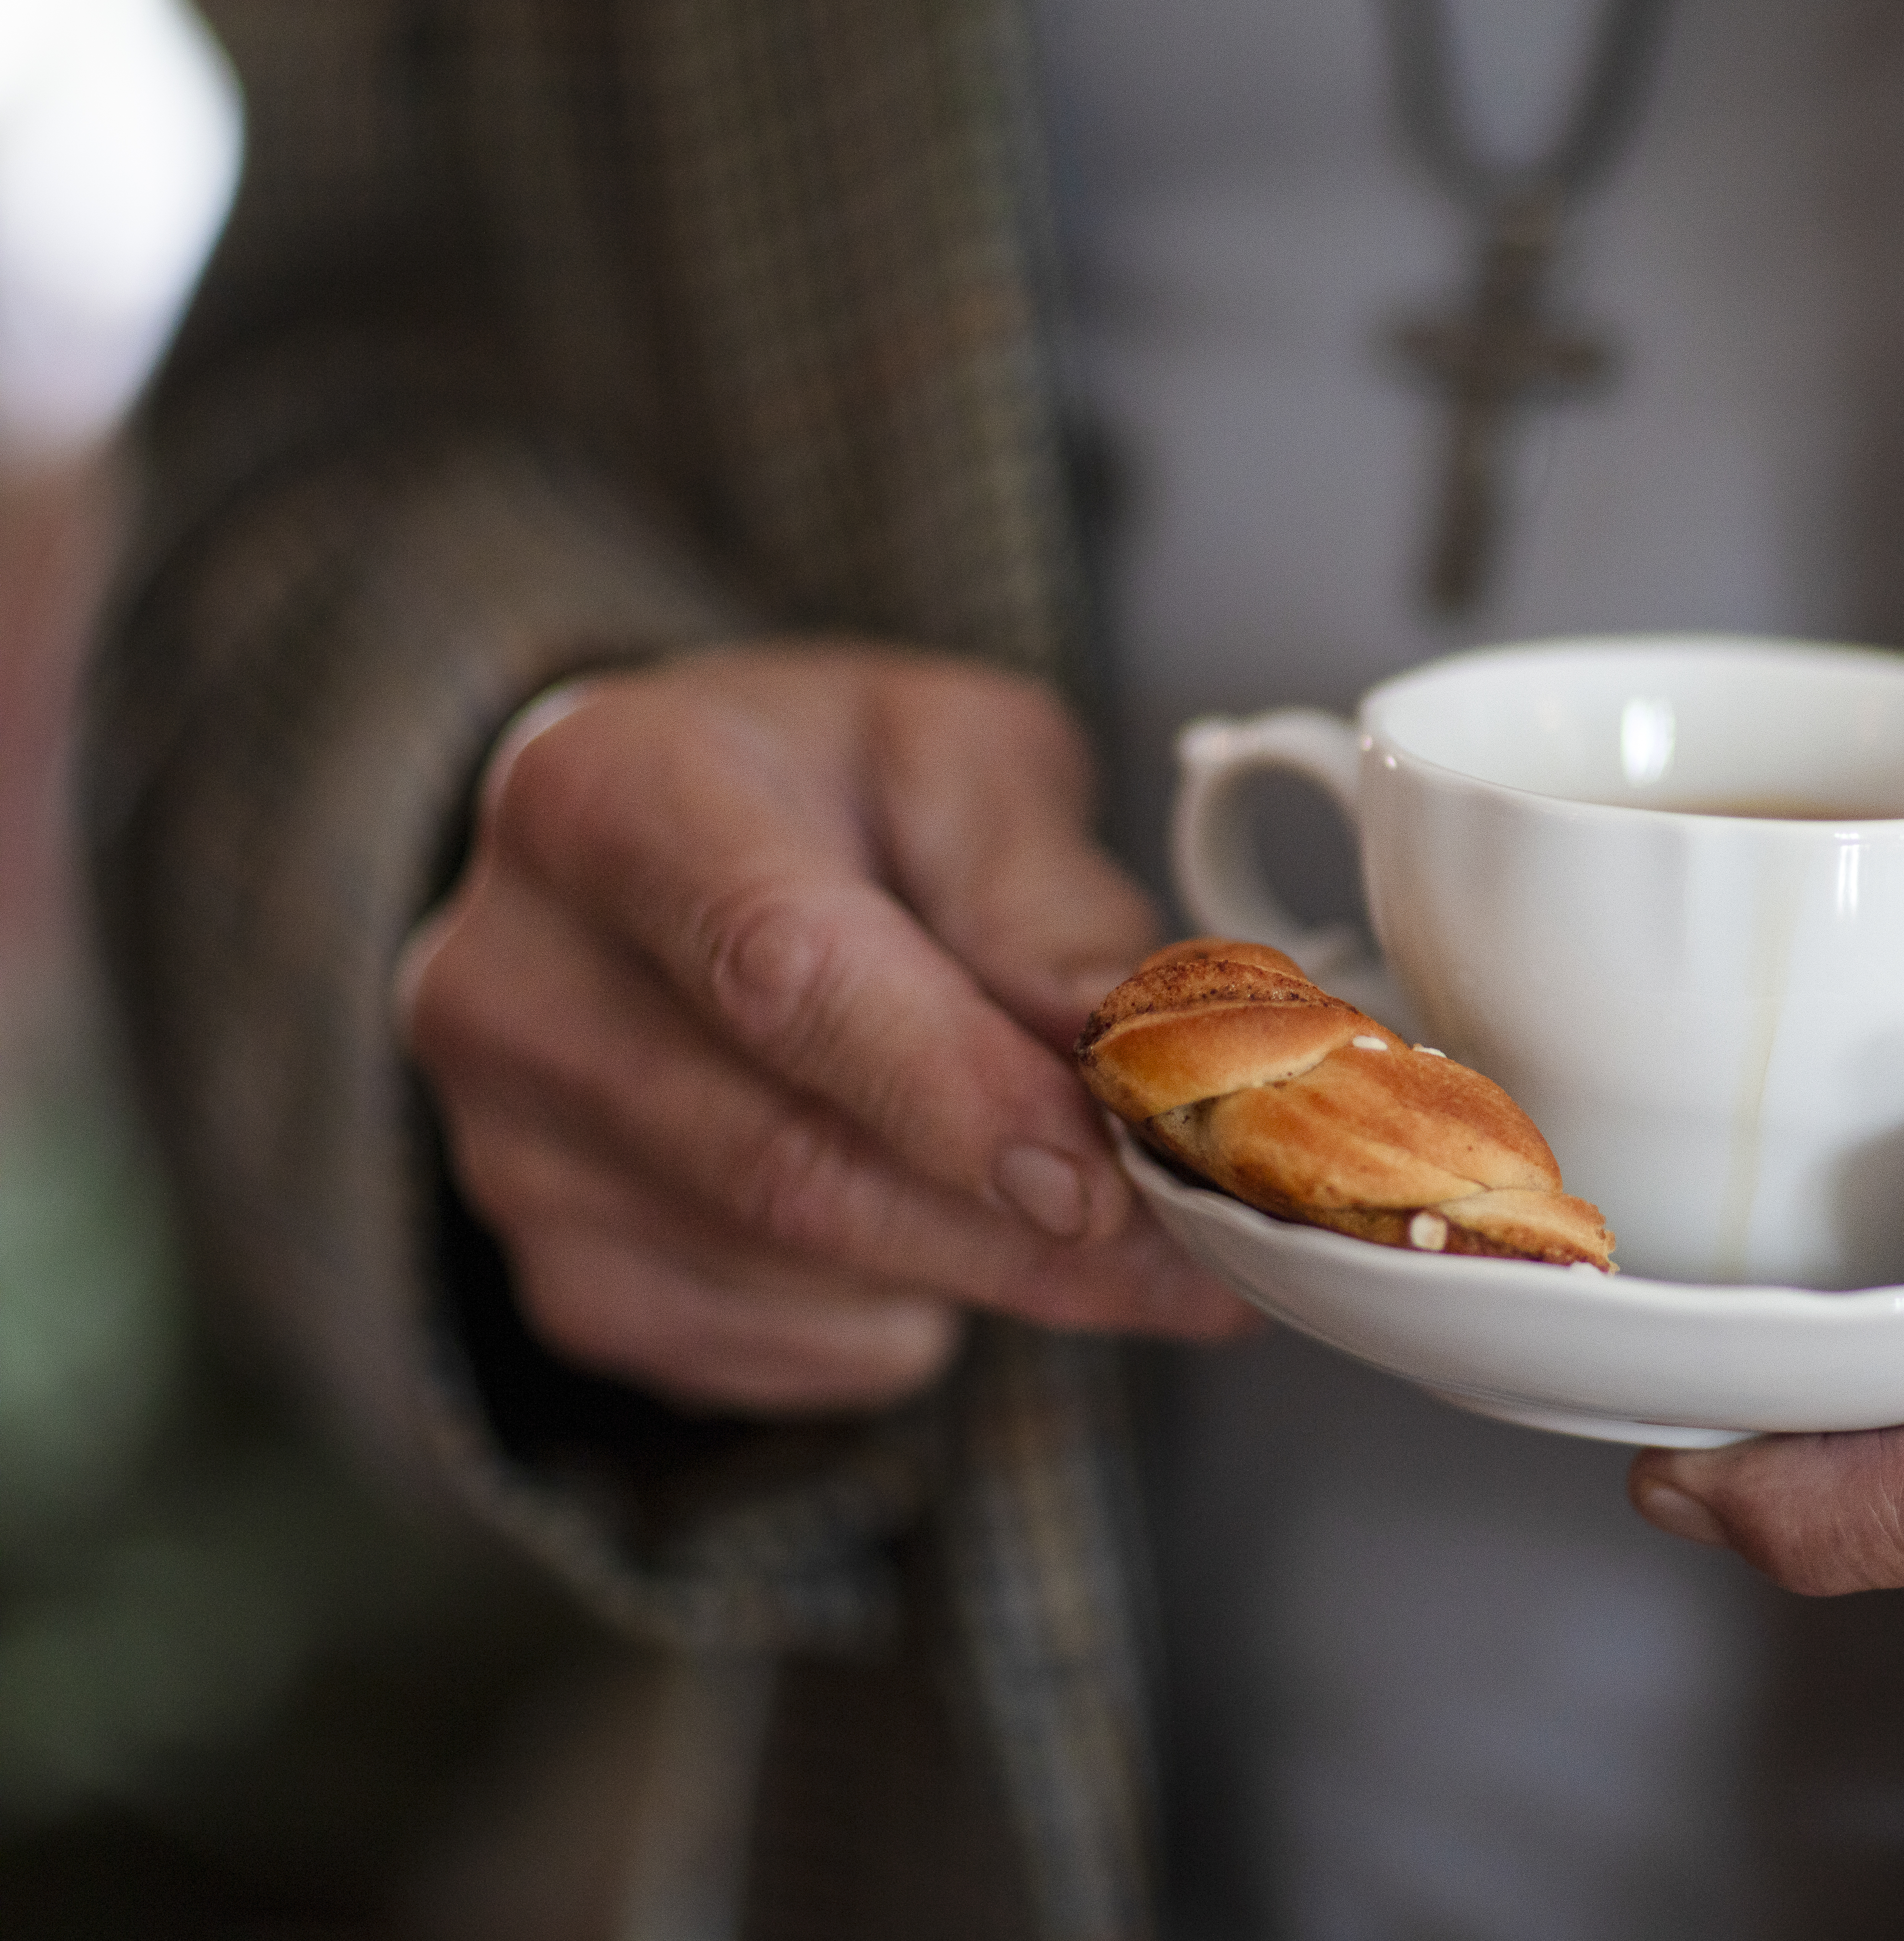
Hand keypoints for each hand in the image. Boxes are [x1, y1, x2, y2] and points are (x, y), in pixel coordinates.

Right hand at [395, 643, 1255, 1417]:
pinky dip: (887, 1324)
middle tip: (1193, 1255)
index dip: (953, 1093)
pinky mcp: (548, 1259)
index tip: (1101, 1176)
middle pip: (789, 1156)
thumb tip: (1135, 1052)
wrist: (666, 842)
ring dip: (978, 1279)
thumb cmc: (830, 785)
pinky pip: (751, 1349)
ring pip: (785, 1269)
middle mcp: (514, 974)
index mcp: (607, 795)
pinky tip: (947, 1248)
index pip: (783, 974)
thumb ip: (1046, 898)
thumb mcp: (965, 759)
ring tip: (1113, 1243)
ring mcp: (506, 1137)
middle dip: (1017, 1231)